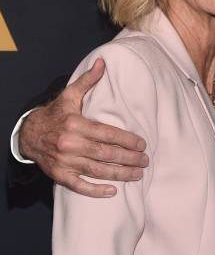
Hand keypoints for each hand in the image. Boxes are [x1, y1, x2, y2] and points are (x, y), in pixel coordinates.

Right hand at [18, 58, 148, 196]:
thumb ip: (89, 80)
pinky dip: (95, 190)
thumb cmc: (56, 113)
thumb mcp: (70, 94)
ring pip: (96, 171)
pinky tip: (112, 191)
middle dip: (128, 159)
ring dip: (119, 174)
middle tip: (144, 161)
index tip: (142, 144)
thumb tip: (103, 62)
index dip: (126, 140)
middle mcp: (70, 144)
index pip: (107, 134)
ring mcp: (64, 162)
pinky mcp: (59, 175)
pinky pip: (79, 185)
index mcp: (75, 124)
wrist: (29, 134)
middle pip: (105, 154)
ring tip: (137, 174)